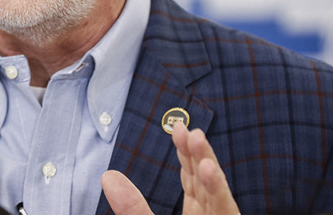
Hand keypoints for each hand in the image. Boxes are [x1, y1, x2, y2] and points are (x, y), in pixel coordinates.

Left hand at [101, 122, 238, 214]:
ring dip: (207, 161)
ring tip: (196, 137)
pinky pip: (225, 207)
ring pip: (216, 189)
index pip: (192, 177)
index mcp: (196, 213)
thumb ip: (132, 207)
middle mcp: (209, 213)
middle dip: (196, 151)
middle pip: (203, 177)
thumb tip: (107, 177)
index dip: (185, 152)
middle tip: (184, 126)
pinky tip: (207, 168)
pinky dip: (217, 187)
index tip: (177, 128)